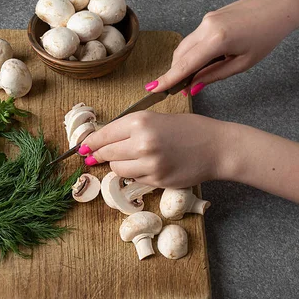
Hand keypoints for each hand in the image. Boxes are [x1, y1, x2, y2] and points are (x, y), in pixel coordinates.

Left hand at [79, 111, 234, 187]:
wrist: (216, 147)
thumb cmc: (190, 129)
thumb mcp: (158, 119)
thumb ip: (132, 128)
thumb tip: (103, 141)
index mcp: (140, 121)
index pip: (104, 135)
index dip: (91, 143)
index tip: (82, 147)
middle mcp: (142, 142)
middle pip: (107, 153)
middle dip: (100, 155)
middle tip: (94, 157)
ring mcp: (149, 164)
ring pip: (118, 169)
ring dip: (118, 166)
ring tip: (129, 159)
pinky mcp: (156, 180)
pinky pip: (134, 179)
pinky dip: (135, 174)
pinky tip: (145, 167)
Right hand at [147, 0, 298, 94]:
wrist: (277, 9)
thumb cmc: (266, 37)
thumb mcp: (242, 64)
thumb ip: (214, 76)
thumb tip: (194, 87)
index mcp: (217, 40)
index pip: (186, 64)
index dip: (168, 79)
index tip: (153, 89)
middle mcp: (207, 27)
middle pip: (181, 55)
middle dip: (176, 73)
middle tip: (178, 91)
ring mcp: (207, 20)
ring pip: (186, 46)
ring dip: (185, 63)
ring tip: (194, 79)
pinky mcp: (210, 17)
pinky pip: (194, 38)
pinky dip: (194, 52)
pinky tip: (204, 62)